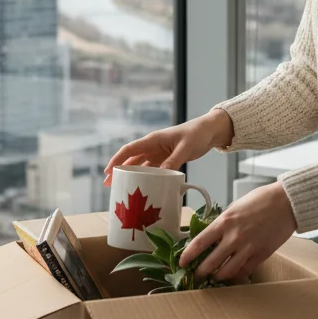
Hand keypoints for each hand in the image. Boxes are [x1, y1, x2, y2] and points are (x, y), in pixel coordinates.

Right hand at [103, 110, 232, 186]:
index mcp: (153, 140)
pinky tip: (143, 186)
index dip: (117, 160)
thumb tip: (162, 174)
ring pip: (140, 166)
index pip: (130, 149)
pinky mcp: (167, 159)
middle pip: (131, 159)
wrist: (209, 131)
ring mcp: (159, 153)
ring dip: (131, 175)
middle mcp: (153, 146)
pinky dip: (146, 177)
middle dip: (119, 171)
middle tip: (109, 185)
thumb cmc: (197, 134)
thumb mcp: (186, 147)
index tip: (108, 171)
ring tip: (121, 187)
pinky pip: (153, 169)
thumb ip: (174, 160)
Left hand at [180, 182, 297, 280]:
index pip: (199, 243)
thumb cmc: (261, 199)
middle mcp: (234, 237)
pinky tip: (232, 275)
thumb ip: (223, 222)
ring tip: (214, 278)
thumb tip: (212, 235)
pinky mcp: (261, 255)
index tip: (182, 263)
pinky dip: (236, 275)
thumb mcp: (235, 206)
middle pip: (210, 263)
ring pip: (227, 271)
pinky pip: (244, 271)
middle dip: (200, 273)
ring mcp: (248, 248)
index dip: (188, 256)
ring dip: (218, 277)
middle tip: (196, 277)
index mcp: (224, 221)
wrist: (286, 202)